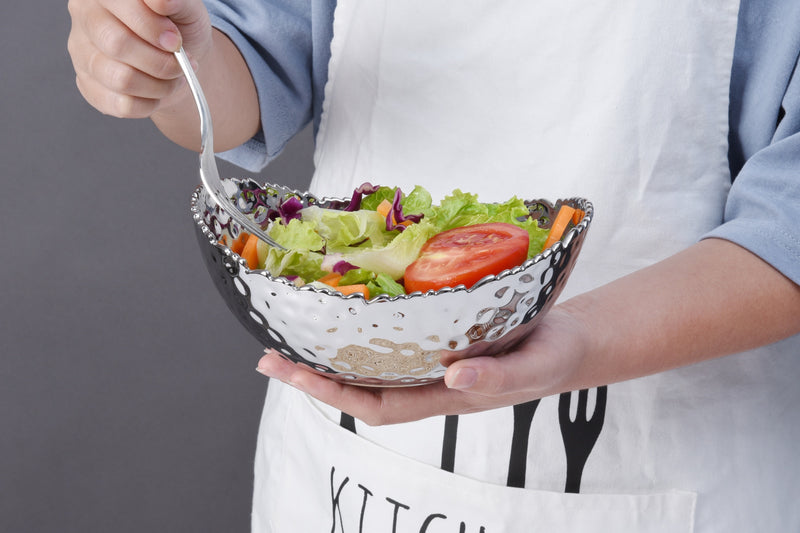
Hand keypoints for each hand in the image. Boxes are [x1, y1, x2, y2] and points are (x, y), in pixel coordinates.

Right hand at [67, 0, 211, 117]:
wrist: (178, 58)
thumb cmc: (177, 28)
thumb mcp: (186, 8)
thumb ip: (175, 0)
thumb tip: (162, 1)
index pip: (121, 6)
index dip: (153, 28)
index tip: (176, 41)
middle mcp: (85, 17)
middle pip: (117, 44)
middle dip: (160, 61)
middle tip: (181, 64)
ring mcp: (82, 53)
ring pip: (120, 78)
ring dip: (160, 85)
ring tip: (175, 78)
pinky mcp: (88, 85)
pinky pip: (120, 105)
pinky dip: (150, 104)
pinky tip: (158, 92)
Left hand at [256, 240, 799, 425]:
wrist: (574, 340)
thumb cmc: (556, 355)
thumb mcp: (535, 365)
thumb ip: (498, 374)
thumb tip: (453, 374)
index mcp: (448, 395)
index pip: (378, 405)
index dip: (332, 393)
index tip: (291, 372)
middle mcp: (432, 382)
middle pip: (360, 388)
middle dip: (313, 375)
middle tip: (269, 352)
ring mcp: (434, 362)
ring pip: (372, 365)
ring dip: (331, 352)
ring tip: (294, 329)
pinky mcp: (442, 337)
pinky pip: (393, 339)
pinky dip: (364, 330)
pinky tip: (350, 310)